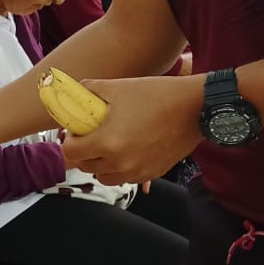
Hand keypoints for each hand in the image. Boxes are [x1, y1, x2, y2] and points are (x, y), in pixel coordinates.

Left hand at [62, 75, 203, 185]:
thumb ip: (89, 89)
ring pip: (105, 176)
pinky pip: (126, 178)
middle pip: (85, 167)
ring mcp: (137, 172)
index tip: (75, 130)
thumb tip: (74, 91)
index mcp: (107, 142)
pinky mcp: (152, 174)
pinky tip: (127, 149)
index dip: (69, 140)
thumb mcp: (117, 87)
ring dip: (100, 163)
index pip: (70, 152)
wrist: (194, 108)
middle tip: (89, 136)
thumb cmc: (155, 95)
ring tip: (107, 145)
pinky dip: (121, 168)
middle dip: (82, 152)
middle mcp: (120, 163)